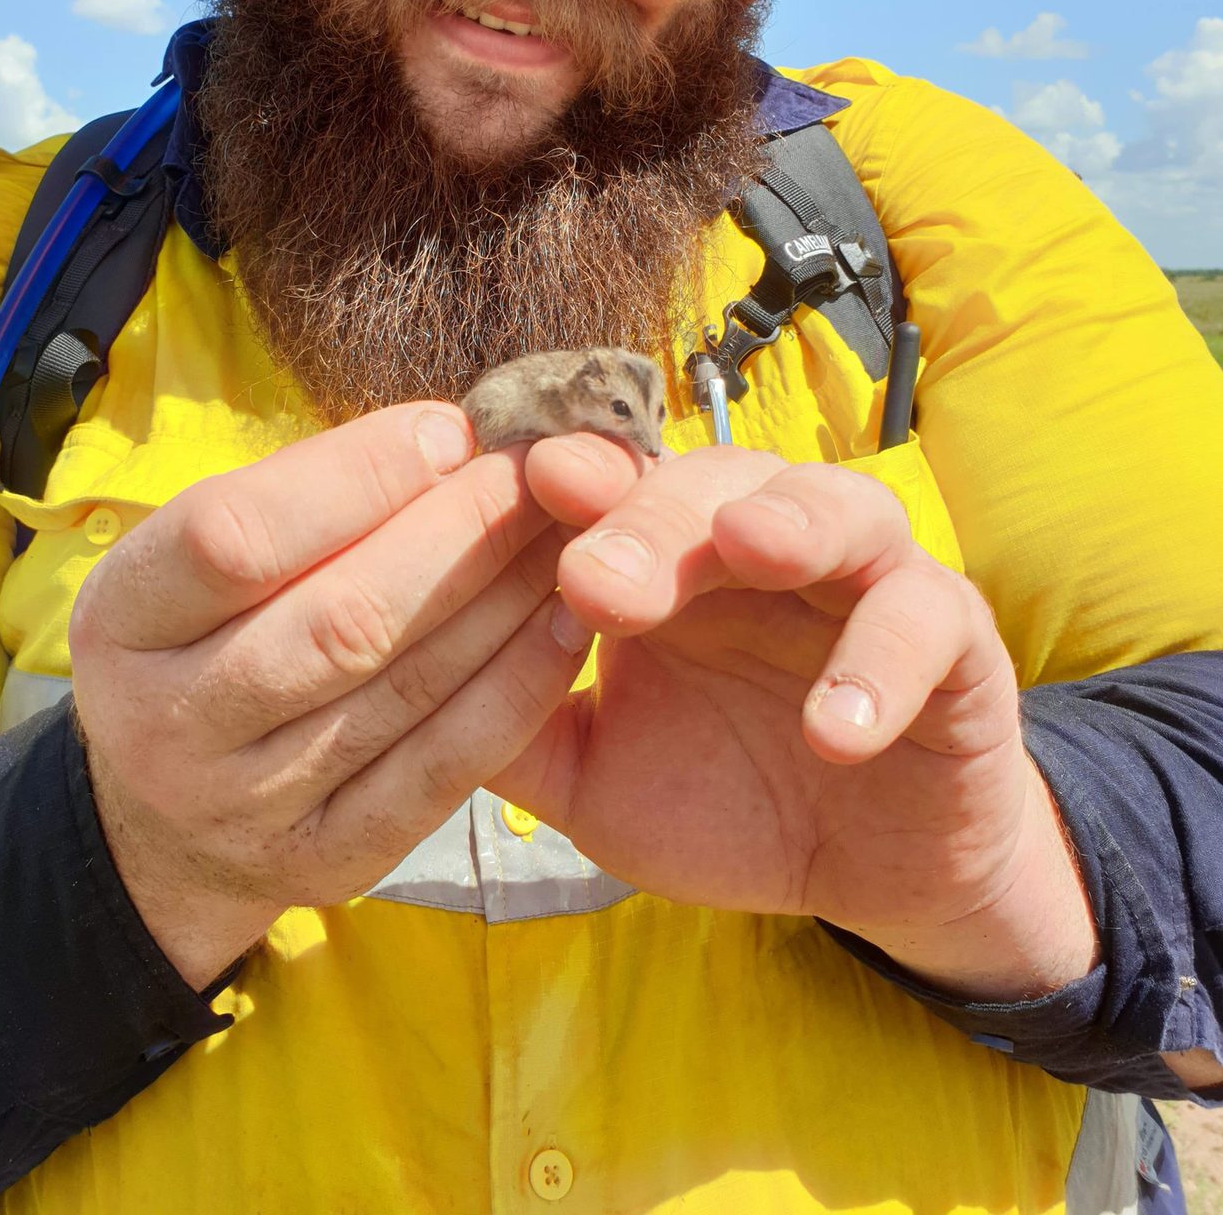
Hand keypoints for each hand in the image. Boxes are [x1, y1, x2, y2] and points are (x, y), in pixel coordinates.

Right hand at [69, 404, 626, 988]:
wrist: (156, 835)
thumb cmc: (200, 645)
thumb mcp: (188, 569)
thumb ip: (291, 505)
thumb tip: (446, 439)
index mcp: (119, 620)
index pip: (234, 536)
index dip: (356, 475)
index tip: (450, 430)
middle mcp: (166, 723)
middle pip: (337, 619)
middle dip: (456, 533)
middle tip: (537, 472)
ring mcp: (245, 807)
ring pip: (401, 689)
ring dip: (502, 598)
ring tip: (569, 529)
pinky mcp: (324, 862)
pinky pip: (440, 771)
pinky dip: (514, 691)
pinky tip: (565, 627)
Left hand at [491, 442, 1097, 999]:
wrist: (870, 871)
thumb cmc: (726, 797)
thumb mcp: (596, 773)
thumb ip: (516, 723)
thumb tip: (396, 679)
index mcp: (672, 559)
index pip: (618, 486)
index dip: (572, 480)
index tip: (520, 482)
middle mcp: (764, 545)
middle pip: (711, 483)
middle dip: (653, 517)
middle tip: (597, 576)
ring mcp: (864, 580)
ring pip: (836, 507)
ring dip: (788, 522)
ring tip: (747, 552)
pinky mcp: (955, 640)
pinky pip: (928, 622)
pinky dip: (881, 665)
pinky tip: (833, 727)